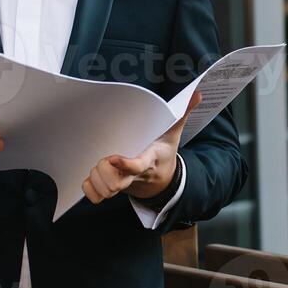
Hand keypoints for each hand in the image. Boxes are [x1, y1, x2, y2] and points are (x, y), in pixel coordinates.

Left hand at [82, 91, 201, 203]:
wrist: (161, 181)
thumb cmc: (163, 153)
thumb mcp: (174, 134)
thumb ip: (182, 113)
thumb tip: (197, 93)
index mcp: (148, 159)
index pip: (137, 166)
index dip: (125, 165)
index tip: (113, 158)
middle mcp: (135, 175)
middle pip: (116, 182)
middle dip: (105, 172)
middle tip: (105, 159)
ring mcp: (123, 185)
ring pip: (103, 188)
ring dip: (97, 177)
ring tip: (100, 166)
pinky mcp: (113, 190)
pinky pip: (95, 194)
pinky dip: (90, 188)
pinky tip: (94, 177)